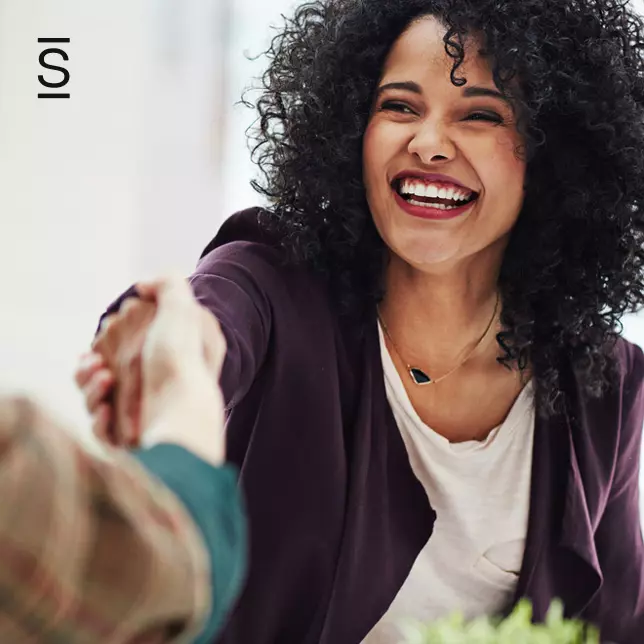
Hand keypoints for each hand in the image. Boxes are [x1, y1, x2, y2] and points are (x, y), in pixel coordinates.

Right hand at [76, 277, 226, 465]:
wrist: (182, 415)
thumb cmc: (181, 361)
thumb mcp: (182, 309)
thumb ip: (167, 285)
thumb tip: (142, 286)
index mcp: (168, 361)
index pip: (127, 349)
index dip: (108, 341)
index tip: (103, 334)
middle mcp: (156, 389)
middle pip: (104, 375)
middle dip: (89, 367)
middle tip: (95, 364)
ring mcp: (142, 417)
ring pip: (97, 402)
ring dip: (90, 389)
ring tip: (104, 380)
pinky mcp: (130, 441)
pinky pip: (102, 429)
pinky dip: (99, 419)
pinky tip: (107, 410)